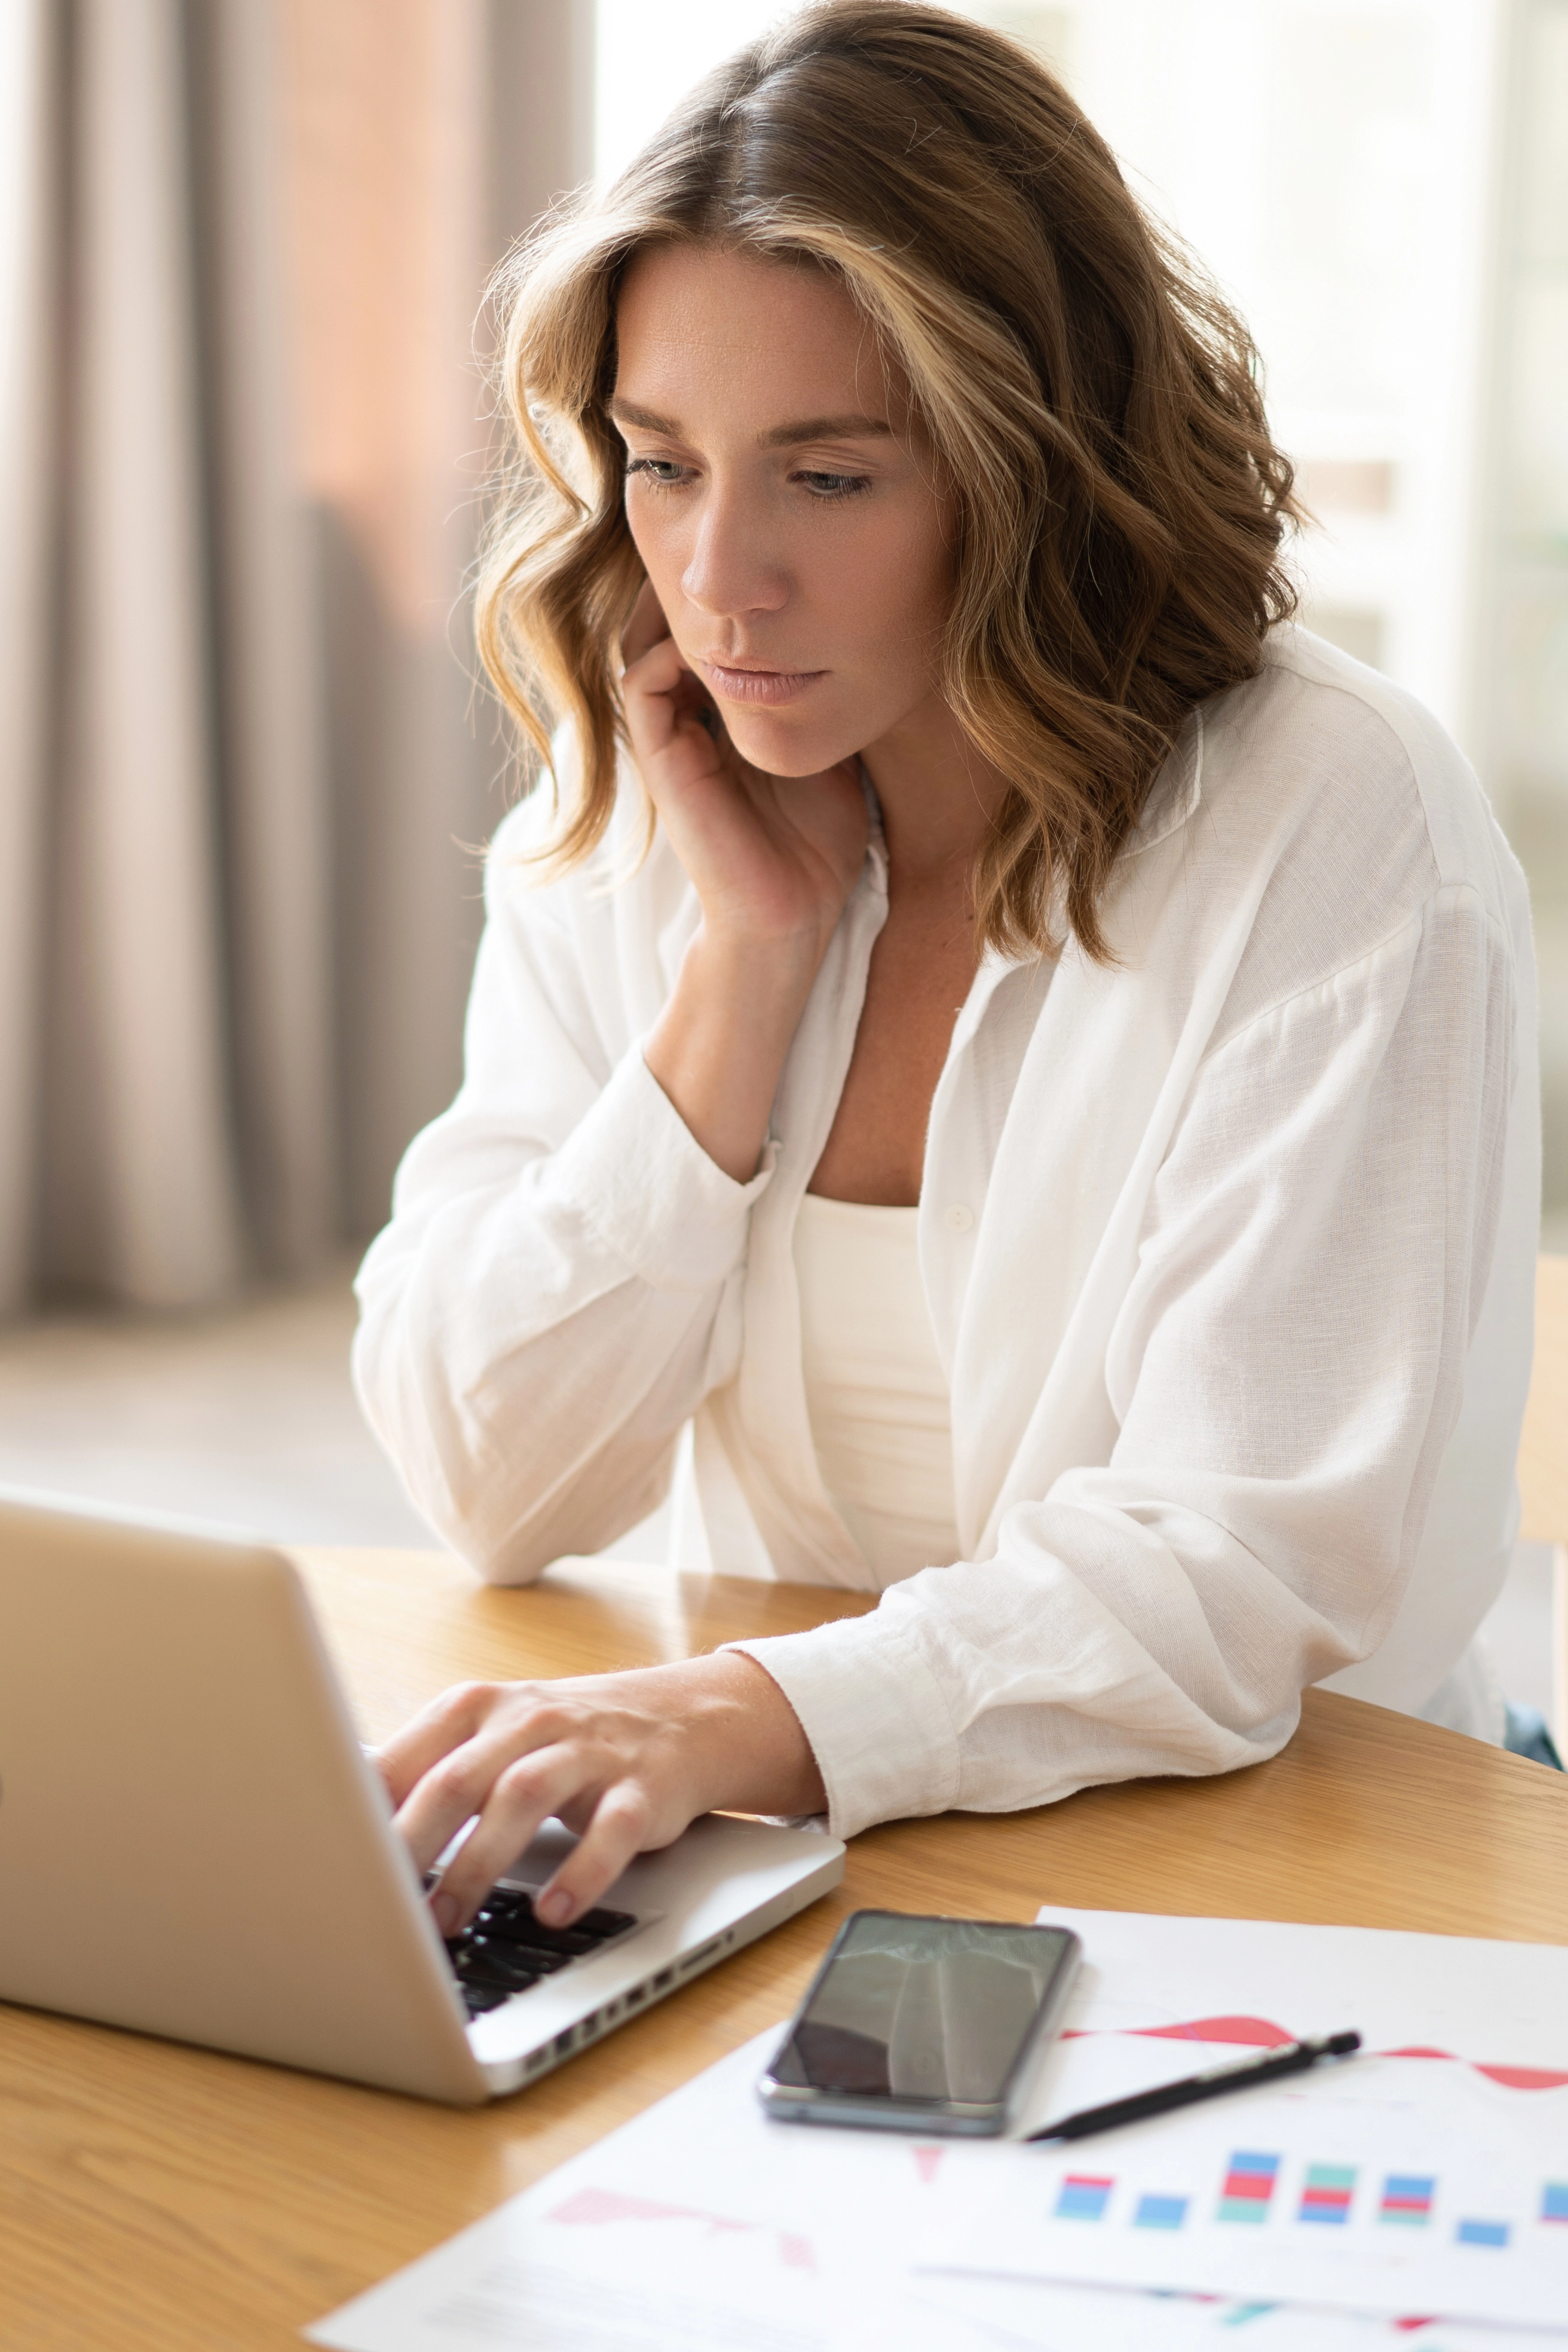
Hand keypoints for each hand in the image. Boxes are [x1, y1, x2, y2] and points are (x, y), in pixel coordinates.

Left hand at [374, 1649, 826, 1936]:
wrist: (684, 1716)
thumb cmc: (564, 1739)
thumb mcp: (492, 1739)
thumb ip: (424, 1775)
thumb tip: (335, 1835)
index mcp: (480, 1709)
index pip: (409, 1756)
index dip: (364, 1810)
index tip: (326, 1860)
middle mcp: (530, 1722)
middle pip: (457, 1777)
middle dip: (413, 1841)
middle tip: (375, 1899)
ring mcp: (588, 1752)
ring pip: (523, 1797)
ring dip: (479, 1862)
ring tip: (446, 1919)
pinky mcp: (641, 1787)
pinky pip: (610, 1829)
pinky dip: (581, 1872)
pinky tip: (553, 1911)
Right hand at [621, 581, 868, 957]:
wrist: (794, 915)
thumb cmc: (818, 843)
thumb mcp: (834, 747)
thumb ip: (828, 694)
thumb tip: (869, 630)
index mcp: (723, 717)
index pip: (704, 633)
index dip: (723, 596)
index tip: (764, 560)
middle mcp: (688, 722)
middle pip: (664, 626)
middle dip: (691, 585)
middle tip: (730, 554)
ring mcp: (670, 740)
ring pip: (642, 642)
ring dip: (672, 606)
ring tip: (716, 581)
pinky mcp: (663, 762)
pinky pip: (641, 684)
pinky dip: (666, 651)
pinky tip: (715, 642)